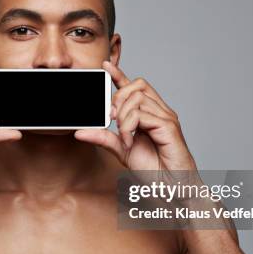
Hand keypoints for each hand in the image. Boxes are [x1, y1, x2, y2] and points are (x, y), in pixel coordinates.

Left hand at [74, 61, 196, 171]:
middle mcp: (160, 112)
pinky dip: (129, 127)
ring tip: (124, 138)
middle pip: (137, 85)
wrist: (172, 188)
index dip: (120, 75)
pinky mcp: (169, 127)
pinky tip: (129, 142)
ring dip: (123, 118)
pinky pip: (142, 115)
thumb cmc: (154, 170)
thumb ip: (104, 138)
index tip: (105, 66)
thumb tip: (80, 131)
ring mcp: (166, 118)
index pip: (135, 87)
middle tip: (112, 120)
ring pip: (137, 99)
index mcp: (151, 114)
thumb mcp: (122, 151)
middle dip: (118, 98)